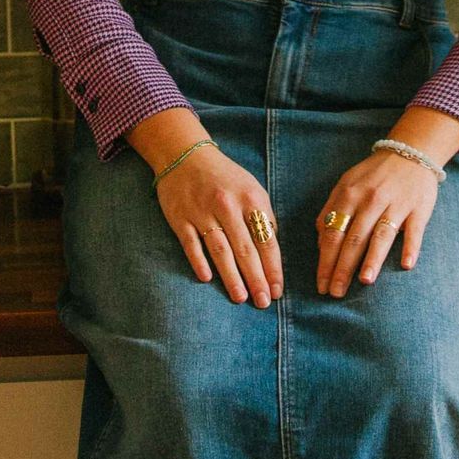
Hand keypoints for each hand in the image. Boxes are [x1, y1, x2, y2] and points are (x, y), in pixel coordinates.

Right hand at [152, 144, 283, 307]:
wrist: (186, 156)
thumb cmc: (224, 177)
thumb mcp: (251, 189)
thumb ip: (263, 217)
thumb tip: (272, 249)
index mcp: (250, 198)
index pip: (266, 240)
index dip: (273, 268)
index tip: (278, 290)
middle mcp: (227, 205)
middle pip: (245, 249)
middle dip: (256, 278)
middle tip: (263, 302)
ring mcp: (202, 211)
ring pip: (220, 250)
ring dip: (232, 276)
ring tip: (241, 298)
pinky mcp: (180, 217)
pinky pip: (191, 244)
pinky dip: (199, 261)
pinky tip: (207, 279)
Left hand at [315, 150, 439, 298]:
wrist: (410, 152)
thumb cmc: (373, 176)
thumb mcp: (345, 185)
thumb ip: (330, 210)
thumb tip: (319, 243)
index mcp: (349, 194)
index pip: (333, 233)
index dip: (326, 261)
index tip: (321, 284)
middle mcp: (371, 199)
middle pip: (353, 238)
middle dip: (343, 268)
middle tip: (336, 293)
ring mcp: (396, 203)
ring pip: (381, 234)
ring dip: (373, 258)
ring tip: (365, 281)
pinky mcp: (419, 208)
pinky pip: (414, 230)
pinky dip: (410, 247)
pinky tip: (405, 264)